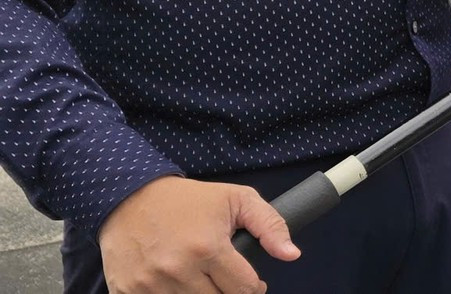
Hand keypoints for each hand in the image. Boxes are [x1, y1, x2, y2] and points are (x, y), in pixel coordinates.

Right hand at [99, 176, 297, 293]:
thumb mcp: (237, 199)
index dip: (254, 288)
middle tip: (225, 279)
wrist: (129, 197)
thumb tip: (291, 254)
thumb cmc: (188, 200)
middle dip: (228, 292)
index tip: (252, 283)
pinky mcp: (127, 291)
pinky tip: (177, 283)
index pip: (243, 289)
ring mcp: (149, 284)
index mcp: (207, 248)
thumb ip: (270, 225)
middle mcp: (177, 270)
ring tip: (202, 278)